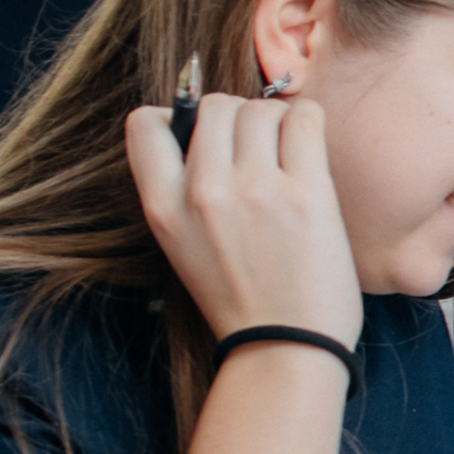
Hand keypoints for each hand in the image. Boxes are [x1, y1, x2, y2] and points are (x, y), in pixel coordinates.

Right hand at [122, 89, 361, 347]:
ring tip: (287, 154)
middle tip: (258, 148)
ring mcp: (255, 190)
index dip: (176, 116)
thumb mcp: (183, 244)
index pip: (144, 122)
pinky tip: (310, 148)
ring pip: (260, 108)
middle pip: (214, 105)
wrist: (285, 348)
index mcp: (162, 205)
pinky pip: (304, 119)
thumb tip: (207, 128)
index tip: (204, 136)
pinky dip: (308, 120)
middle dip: (237, 117)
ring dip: (276, 120)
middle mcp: (203, 191)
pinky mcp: (306, 194)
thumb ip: (183, 189)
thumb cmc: (242, 298)